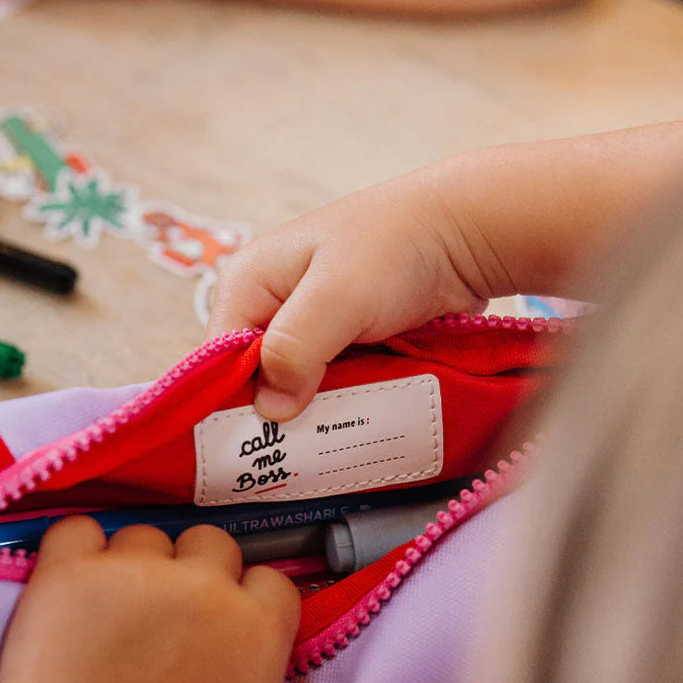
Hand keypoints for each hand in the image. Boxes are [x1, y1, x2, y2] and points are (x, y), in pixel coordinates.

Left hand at [0, 517, 407, 682]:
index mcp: (255, 629)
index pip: (269, 585)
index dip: (248, 615)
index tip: (222, 650)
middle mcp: (201, 586)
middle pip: (214, 548)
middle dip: (199, 580)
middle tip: (168, 634)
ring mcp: (132, 573)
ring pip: (149, 538)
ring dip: (140, 568)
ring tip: (119, 623)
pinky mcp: (68, 570)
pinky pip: (82, 530)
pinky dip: (78, 552)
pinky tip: (77, 594)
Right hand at [206, 166, 493, 421]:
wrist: (467, 232)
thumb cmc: (397, 248)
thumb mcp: (338, 296)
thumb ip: (295, 349)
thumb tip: (269, 411)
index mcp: (248, 284)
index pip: (216, 362)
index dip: (233, 403)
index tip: (261, 443)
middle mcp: (269, 305)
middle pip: (251, 381)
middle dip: (275, 415)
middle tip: (301, 450)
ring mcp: (306, 325)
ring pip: (290, 389)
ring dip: (311, 415)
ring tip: (330, 443)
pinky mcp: (340, 341)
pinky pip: (325, 386)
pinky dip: (338, 405)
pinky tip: (353, 422)